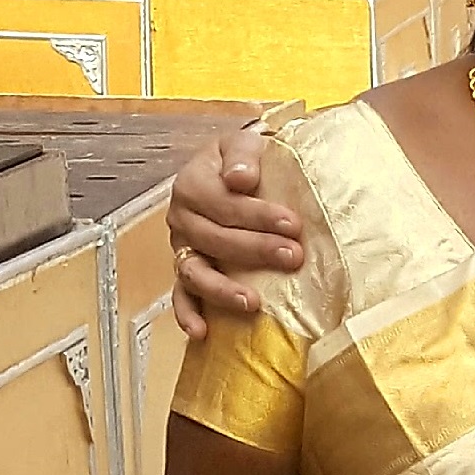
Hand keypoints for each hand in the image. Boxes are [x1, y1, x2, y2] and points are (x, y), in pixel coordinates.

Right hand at [168, 124, 303, 337]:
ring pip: (194, 272)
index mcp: (192, 184)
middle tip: (292, 256)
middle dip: (255, 250)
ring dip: (222, 289)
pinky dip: (188, 314)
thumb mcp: (244, 143)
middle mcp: (182, 218)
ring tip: (252, 303)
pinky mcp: (187, 270)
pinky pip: (181, 295)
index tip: (293, 223)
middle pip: (215, 239)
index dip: (259, 215)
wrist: (236, 169)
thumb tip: (240, 177)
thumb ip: (243, 154)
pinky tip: (202, 331)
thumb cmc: (244, 160)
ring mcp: (182, 247)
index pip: (225, 203)